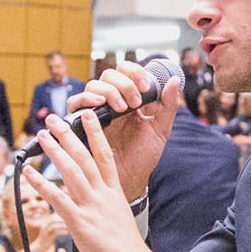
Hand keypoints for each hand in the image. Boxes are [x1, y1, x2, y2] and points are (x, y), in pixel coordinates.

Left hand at [26, 110, 151, 251]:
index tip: (88, 115)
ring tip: (42, 136)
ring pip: (72, 171)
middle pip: (85, 157)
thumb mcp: (119, 217)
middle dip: (69, 135)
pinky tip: (28, 173)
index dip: (96, 133)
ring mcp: (91, 207)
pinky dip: (41, 184)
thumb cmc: (127, 248)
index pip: (105, 155)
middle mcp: (103, 195)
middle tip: (54, 120)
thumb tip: (90, 202)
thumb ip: (104, 205)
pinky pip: (57, 198)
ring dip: (55, 152)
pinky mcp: (80, 223)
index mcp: (114, 192)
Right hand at [65, 66, 179, 201]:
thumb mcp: (161, 130)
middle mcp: (111, 101)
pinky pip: (75, 104)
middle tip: (134, 103)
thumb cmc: (143, 156)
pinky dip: (85, 99)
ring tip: (120, 108)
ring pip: (93, 86)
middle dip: (123, 84)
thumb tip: (175, 80)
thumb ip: (168, 105)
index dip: (135, 72)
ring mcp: (96, 111)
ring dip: (108, 91)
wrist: (130, 180)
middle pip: (109, 75)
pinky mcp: (81, 123)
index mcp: (130, 98)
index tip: (146, 87)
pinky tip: (98, 105)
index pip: (127, 71)